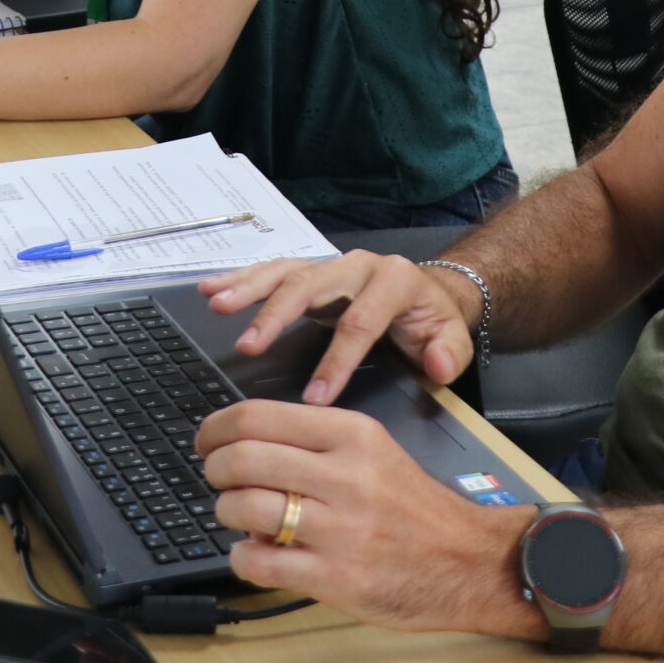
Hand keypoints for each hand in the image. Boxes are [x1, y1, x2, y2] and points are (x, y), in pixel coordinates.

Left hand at [196, 400, 539, 638]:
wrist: (468, 560)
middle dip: (214, 469)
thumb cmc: (413, 507)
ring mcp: (339, 529)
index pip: (258, 415)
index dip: (216, 428)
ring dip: (225, 512)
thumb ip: (314, 442)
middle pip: (243, 457)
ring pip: (244, 507)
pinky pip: (258, 562)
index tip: (206, 440)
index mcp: (352, 434)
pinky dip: (242, 557)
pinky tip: (255, 553)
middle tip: (217, 477)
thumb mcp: (373, 451)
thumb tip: (246, 444)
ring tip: (238, 516)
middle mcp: (345, 476)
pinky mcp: (335, 577)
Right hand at [200, 252, 479, 402]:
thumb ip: (448, 353)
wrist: (429, 290)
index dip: (336, 361)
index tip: (314, 396)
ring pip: (285, 272)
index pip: (359, 322)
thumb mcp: (452, 337)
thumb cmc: (432, 318)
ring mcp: (330, 266)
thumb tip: (436, 367)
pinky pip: (272, 271)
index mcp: (392, 280)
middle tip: (248, 346)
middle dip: (276, 316)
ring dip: (248, 289)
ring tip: (217, 304)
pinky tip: (211, 289)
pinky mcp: (310, 271)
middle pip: (310, 286)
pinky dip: (240, 279)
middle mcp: (356, 265)